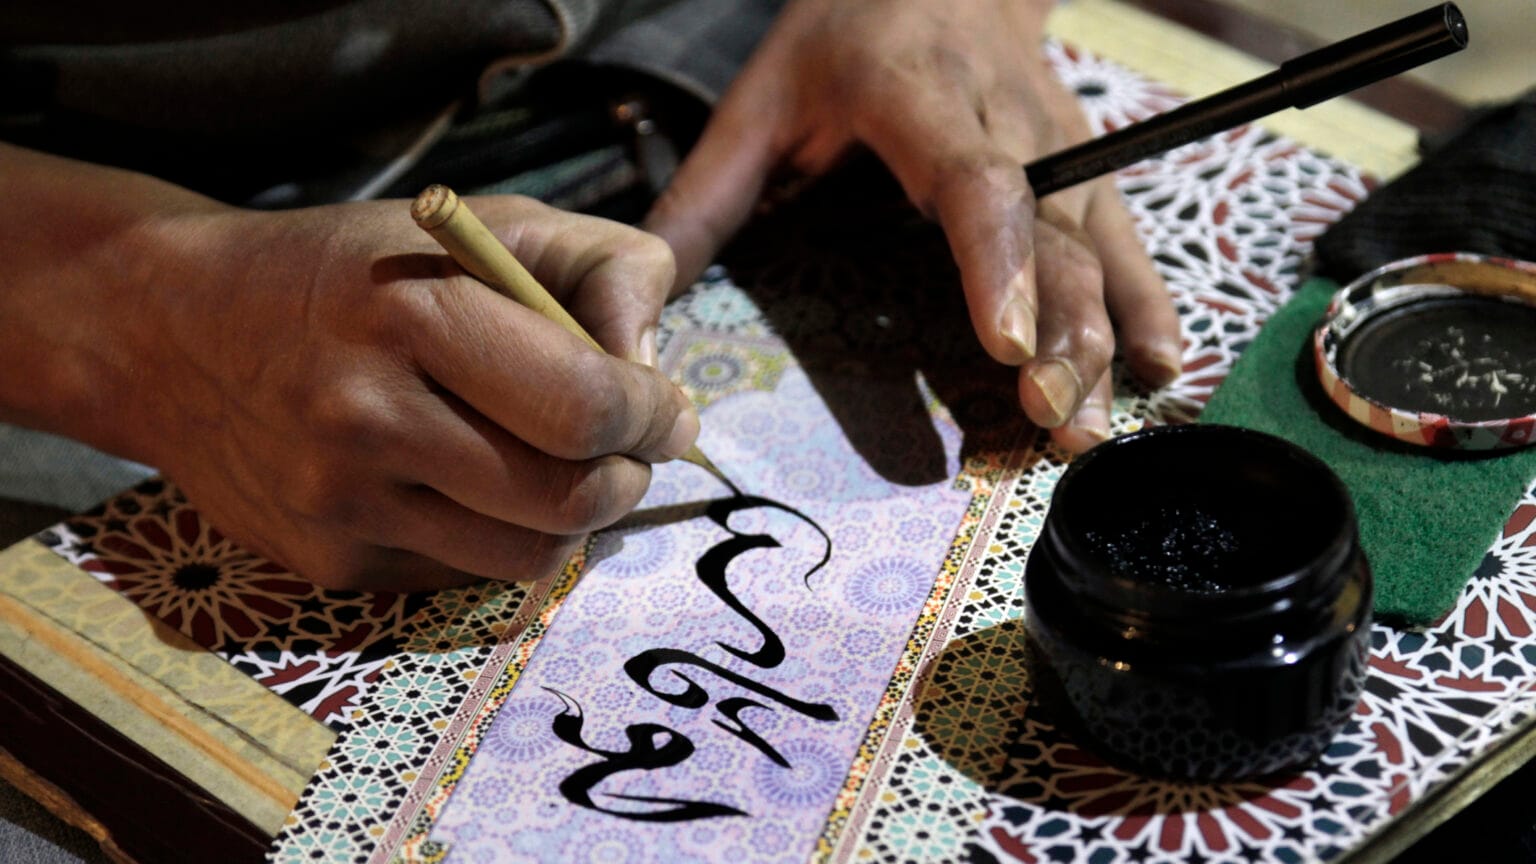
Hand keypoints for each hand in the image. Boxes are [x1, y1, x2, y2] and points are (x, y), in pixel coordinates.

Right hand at [0, 146, 694, 590]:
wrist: (177, 330)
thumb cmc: (358, 268)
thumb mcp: (489, 224)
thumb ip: (605, 269)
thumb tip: (656, 373)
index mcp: (413, 312)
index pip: (586, 406)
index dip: (653, 416)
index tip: (663, 408)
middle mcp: (367, 417)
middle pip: (571, 499)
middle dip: (630, 476)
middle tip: (632, 447)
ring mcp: (343, 503)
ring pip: (531, 557)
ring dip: (576, 519)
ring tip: (565, 466)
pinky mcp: (330, 563)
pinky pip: (467, 574)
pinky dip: (500, 535)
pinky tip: (474, 485)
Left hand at [644, 0, 1182, 451]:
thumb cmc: (843, 35)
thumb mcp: (760, 98)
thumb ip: (705, 197)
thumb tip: (643, 300)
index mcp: (917, 92)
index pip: (973, 179)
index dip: (996, 259)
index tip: (1004, 341)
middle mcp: (1005, 116)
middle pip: (1050, 228)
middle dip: (1060, 330)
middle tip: (1051, 419)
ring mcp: (1060, 139)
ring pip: (1095, 241)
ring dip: (1102, 336)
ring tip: (1088, 426)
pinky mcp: (1087, 162)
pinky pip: (1127, 234)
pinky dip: (1147, 301)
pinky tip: (1160, 367)